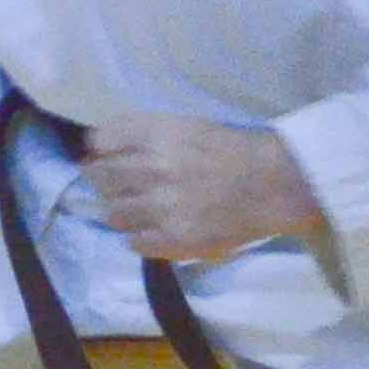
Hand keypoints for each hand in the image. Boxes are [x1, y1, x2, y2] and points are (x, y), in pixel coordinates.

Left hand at [76, 111, 321, 264]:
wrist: (272, 186)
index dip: (101, 151)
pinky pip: (134, 242)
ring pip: (112, 214)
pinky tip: (157, 229)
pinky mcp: (173, 240)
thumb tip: (97, 144)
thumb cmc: (229, 151)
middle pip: (100, 178)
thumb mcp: (184, 125)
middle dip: (106, 182)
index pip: (100, 141)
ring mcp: (161, 207)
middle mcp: (153, 169)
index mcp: (157, 135)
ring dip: (122, 211)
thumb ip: (141, 132)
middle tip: (121, 186)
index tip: (106, 157)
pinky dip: (140, 237)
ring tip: (143, 209)